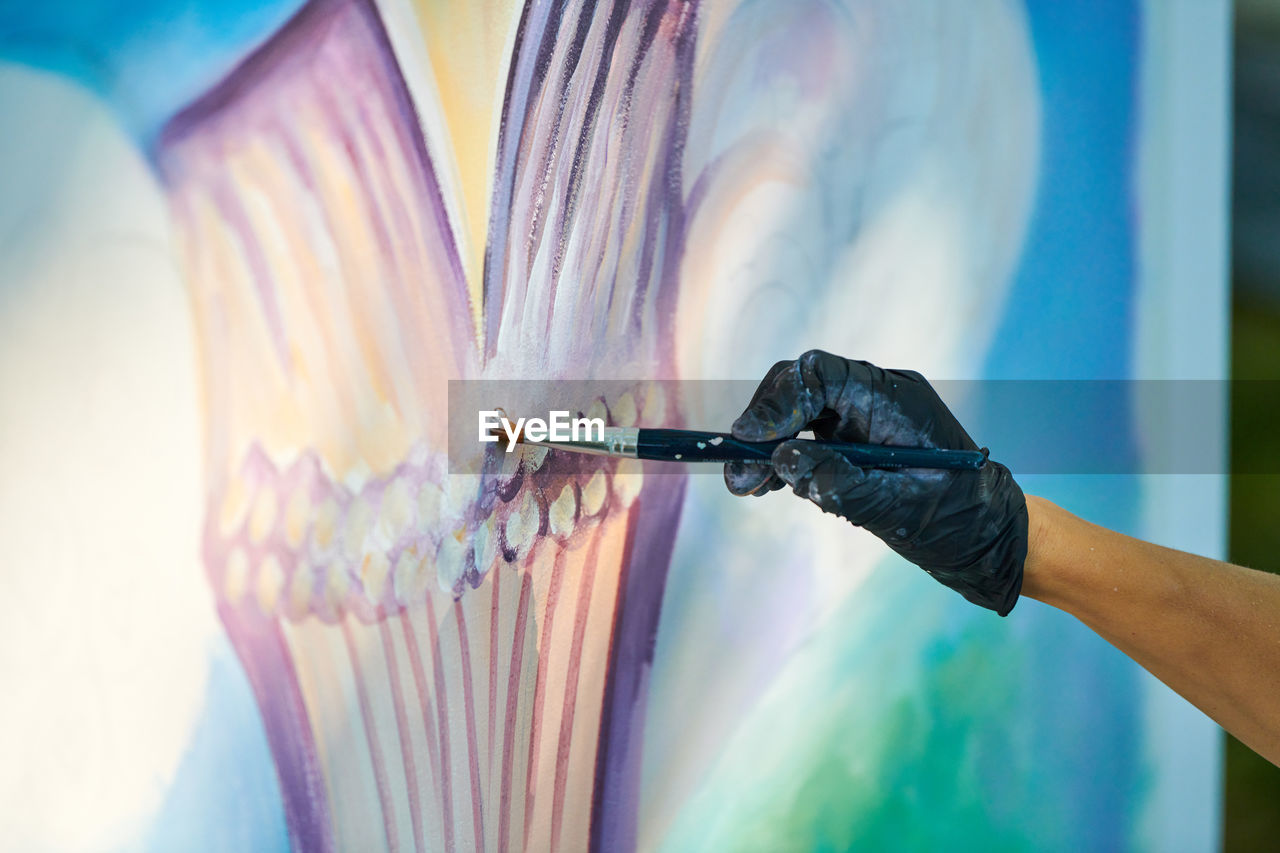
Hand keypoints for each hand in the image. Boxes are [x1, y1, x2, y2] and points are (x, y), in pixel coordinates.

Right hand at [726, 350, 1027, 614]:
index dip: (778, 401)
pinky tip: (766, 485)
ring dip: (765, 447)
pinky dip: (782, 460)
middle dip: (763, 424)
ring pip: (797, 414)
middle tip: (736, 469)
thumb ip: (839, 483)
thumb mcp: (897, 509)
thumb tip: (778, 460)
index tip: (749, 438)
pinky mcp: (853, 444)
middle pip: (800, 387)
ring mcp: (863, 420)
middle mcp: (875, 399)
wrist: (988, 539)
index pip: (821, 375)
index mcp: (893, 399)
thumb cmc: (958, 521)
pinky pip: (807, 439)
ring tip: (743, 486)